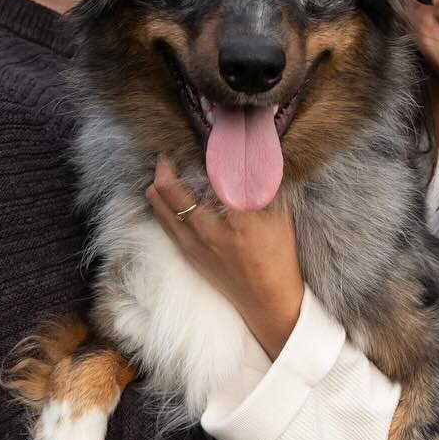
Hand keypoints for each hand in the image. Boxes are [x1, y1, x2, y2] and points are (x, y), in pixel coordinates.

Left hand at [146, 157, 303, 359]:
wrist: (267, 301)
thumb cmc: (279, 257)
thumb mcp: (280, 216)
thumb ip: (263, 186)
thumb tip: (251, 154)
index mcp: (238, 219)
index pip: (211, 176)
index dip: (204, 154)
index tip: (201, 138)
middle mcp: (209, 231)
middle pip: (170, 190)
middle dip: (167, 164)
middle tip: (171, 151)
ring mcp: (194, 245)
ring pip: (159, 206)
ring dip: (158, 184)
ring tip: (165, 168)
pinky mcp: (188, 254)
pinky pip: (164, 223)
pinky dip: (162, 204)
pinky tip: (166, 195)